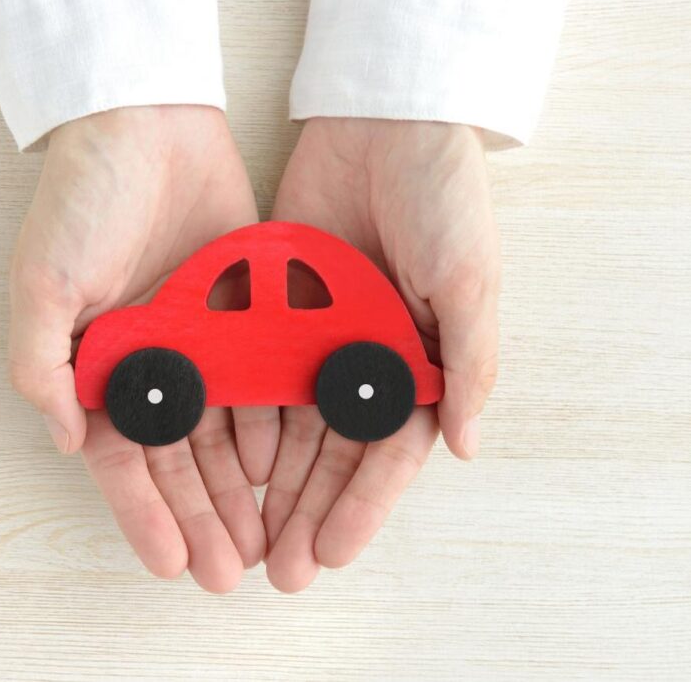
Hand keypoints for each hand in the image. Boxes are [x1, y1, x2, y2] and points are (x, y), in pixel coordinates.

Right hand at [8, 106, 275, 591]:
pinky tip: (283, 470)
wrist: (147, 125)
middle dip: (204, 518)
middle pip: (182, 461)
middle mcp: (152, 365)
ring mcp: (200, 344)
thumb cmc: (83, 199)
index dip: (146, 515)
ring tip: (265, 540)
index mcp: (98, 367)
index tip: (173, 563)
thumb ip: (42, 365)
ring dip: (241, 490)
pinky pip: (260, 384)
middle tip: (232, 571)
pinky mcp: (242, 315)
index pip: (123, 460)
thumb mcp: (42, 282)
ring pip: (225, 435)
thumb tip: (66, 441)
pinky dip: (270, 430)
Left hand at [263, 118, 499, 590]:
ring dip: (269, 483)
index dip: (363, 507)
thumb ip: (469, 364)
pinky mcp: (276, 308)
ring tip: (243, 533)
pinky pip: (255, 373)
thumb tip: (467, 448)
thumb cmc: (444, 197)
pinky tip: (220, 462)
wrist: (383, 121)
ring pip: (289, 427)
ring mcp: (318, 338)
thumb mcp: (470, 280)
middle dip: (308, 512)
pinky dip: (240, 419)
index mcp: (419, 364)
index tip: (333, 554)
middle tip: (278, 568)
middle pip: (333, 455)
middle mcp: (366, 361)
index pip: (389, 454)